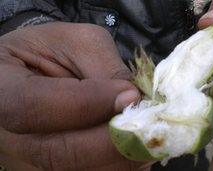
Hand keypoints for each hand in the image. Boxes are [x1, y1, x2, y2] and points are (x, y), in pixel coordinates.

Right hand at [0, 22, 141, 169]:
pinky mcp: (55, 169)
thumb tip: (135, 99)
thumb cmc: (50, 51)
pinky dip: (121, 163)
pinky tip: (136, 144)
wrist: (34, 74)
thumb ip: (103, 67)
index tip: (129, 95)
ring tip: (148, 132)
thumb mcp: (75, 42)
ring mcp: (32, 161)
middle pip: (60, 153)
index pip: (34, 107)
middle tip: (153, 122)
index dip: (85, 104)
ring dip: (124, 154)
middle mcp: (12, 137)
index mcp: (2, 91)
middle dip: (116, 140)